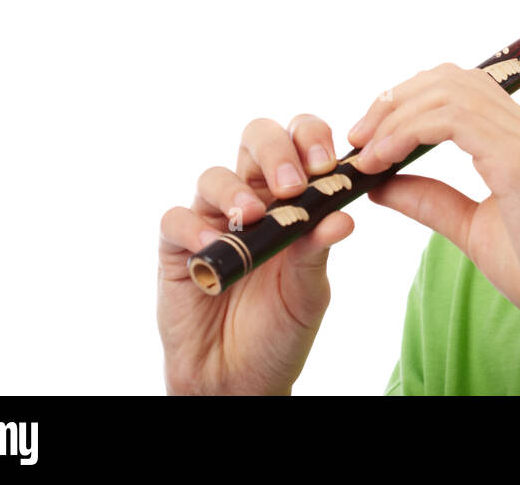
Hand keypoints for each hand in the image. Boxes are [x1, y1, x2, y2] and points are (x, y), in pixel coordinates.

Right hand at [157, 114, 353, 394]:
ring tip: (252, 217)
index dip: (311, 139)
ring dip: (235, 190)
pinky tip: (212, 246)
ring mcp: (212, 219)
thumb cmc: (280, 329)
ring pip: (214, 175)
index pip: (301, 143)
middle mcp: (252, 197)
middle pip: (256, 139)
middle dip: (276, 151)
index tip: (328, 164)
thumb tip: (344, 217)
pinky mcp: (176, 247)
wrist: (240, 380)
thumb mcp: (309, 290)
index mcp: (293, 198)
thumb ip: (318, 250)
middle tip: (293, 185)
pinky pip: (176, 218)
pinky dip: (192, 227)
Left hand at [350, 62, 519, 362]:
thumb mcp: (474, 229)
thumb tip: (381, 182)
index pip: (457, 87)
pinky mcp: (519, 161)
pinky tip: (383, 163)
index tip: (369, 139)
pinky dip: (407, 133)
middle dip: (392, 101)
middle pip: (447, 78)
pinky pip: (452, 121)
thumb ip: (432, 200)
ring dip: (393, 116)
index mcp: (519, 137)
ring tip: (364, 154)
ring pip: (446, 91)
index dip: (406, 101)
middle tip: (357, 140)